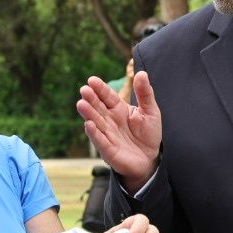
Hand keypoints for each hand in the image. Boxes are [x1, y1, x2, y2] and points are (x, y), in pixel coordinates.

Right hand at [78, 71, 162, 188]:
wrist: (150, 159)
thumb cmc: (148, 134)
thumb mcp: (151, 111)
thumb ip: (145, 93)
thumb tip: (142, 73)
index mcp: (119, 109)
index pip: (107, 96)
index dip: (100, 89)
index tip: (92, 80)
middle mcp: (109, 120)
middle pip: (98, 108)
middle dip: (91, 99)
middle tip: (84, 90)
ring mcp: (107, 135)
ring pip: (96, 122)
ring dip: (88, 114)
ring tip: (81, 104)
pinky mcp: (108, 150)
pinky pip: (100, 140)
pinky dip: (94, 133)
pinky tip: (89, 125)